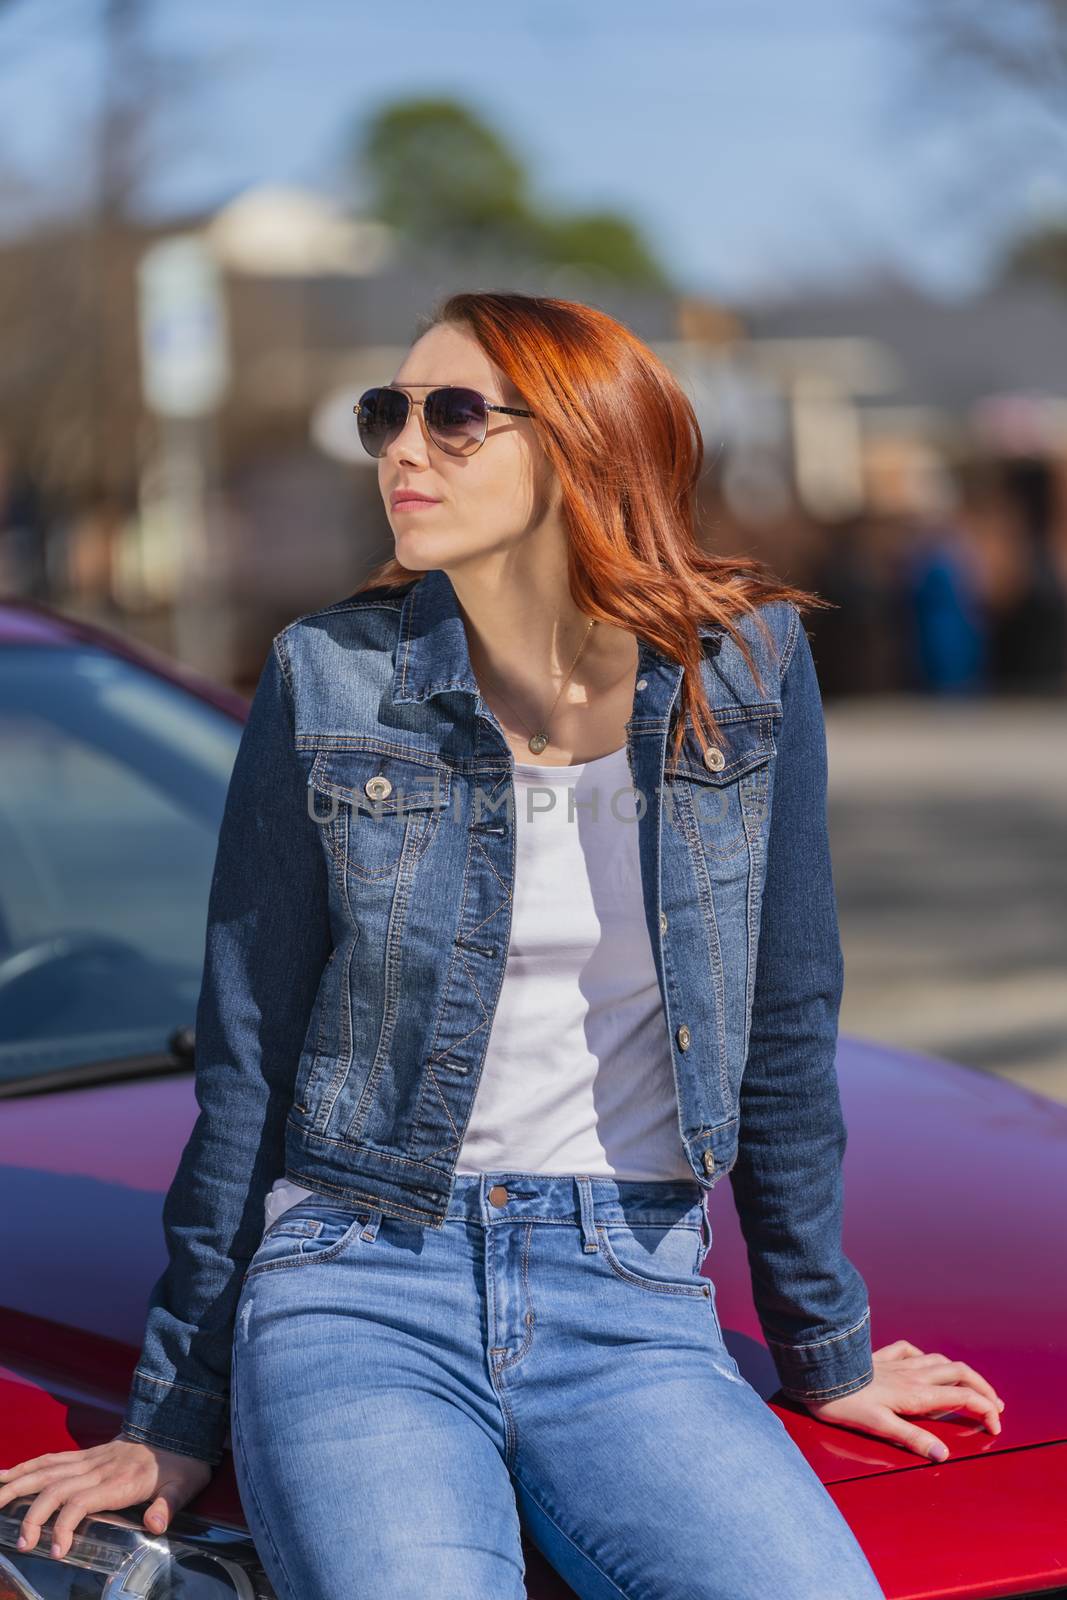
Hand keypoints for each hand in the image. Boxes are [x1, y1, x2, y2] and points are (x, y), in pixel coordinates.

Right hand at [0, 1435, 212, 1558]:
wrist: (180, 1430)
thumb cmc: (181, 1465)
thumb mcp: (184, 1487)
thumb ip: (168, 1506)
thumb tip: (155, 1524)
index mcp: (119, 1480)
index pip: (81, 1502)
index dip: (64, 1525)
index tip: (56, 1551)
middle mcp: (99, 1468)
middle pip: (56, 1487)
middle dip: (34, 1515)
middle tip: (22, 1543)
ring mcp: (90, 1459)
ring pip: (47, 1470)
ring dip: (18, 1486)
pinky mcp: (86, 1455)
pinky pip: (52, 1459)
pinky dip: (27, 1466)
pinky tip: (6, 1474)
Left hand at [798, 1340, 1005, 1460]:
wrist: (819, 1376)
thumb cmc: (846, 1404)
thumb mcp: (880, 1427)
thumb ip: (913, 1439)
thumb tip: (943, 1455)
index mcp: (917, 1394)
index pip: (963, 1397)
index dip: (985, 1410)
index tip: (995, 1427)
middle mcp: (912, 1375)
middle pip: (959, 1373)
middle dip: (982, 1388)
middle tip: (996, 1406)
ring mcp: (898, 1364)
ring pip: (939, 1360)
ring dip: (961, 1372)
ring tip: (971, 1385)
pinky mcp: (881, 1357)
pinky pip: (910, 1351)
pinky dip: (925, 1357)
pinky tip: (924, 1362)